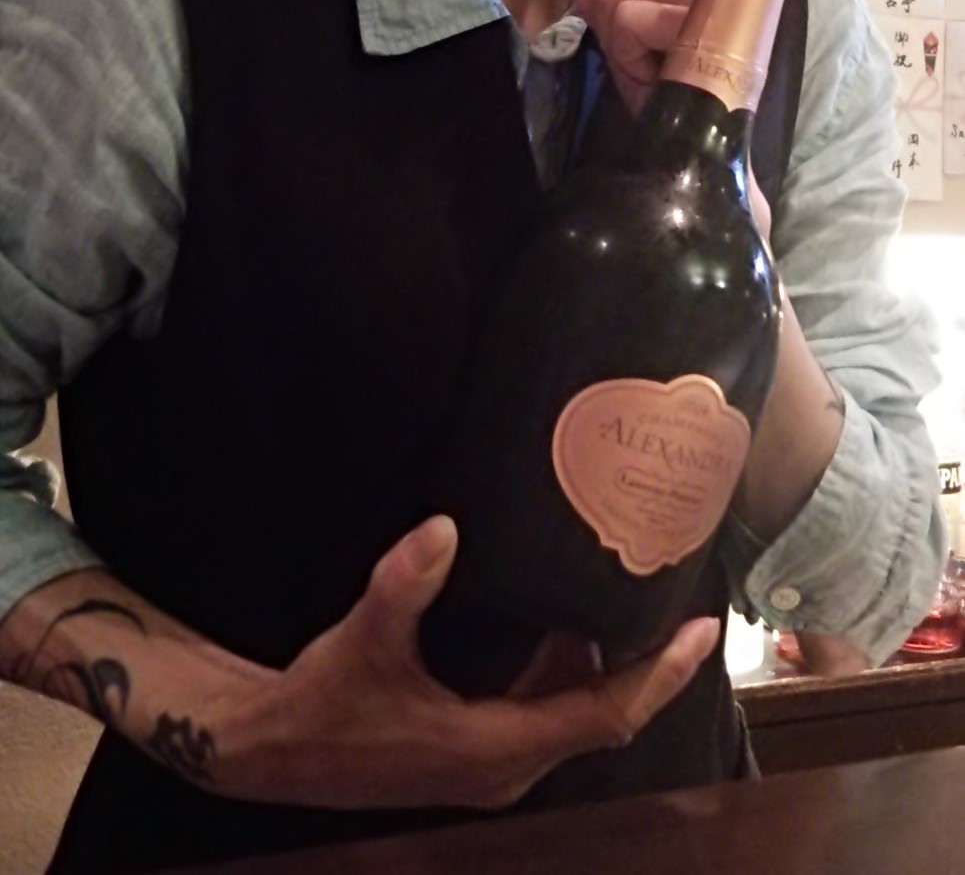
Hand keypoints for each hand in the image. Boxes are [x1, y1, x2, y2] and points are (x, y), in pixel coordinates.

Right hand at [218, 515, 719, 811]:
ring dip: (600, 664)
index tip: (701, 634)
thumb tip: (443, 530)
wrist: (270, 752)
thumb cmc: (321, 705)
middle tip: (673, 598)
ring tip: (625, 599)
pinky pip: (542, 713)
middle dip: (642, 663)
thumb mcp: (363, 640)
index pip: (605, 714)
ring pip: (571, 714)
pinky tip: (558, 624)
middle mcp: (507, 768)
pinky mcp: (473, 756)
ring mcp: (491, 768)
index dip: (658, 675)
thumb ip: (404, 585)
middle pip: (602, 715)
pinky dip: (562, 671)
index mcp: (496, 749)